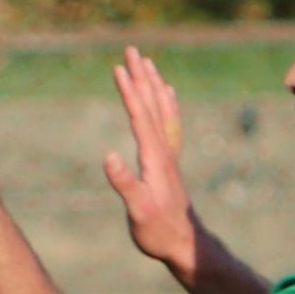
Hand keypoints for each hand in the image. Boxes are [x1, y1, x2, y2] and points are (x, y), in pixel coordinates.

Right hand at [103, 45, 193, 266]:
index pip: (140, 117)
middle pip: (153, 105)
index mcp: (154, 158)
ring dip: (154, 85)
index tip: (118, 68)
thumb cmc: (158, 230)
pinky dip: (167, 104)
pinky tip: (167, 95)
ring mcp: (169, 155)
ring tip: (147, 63)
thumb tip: (109, 155)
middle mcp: (164, 151)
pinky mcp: (169, 162)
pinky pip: (170, 124)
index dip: (129, 92)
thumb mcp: (137, 211)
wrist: (185, 243)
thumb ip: (125, 184)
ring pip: (163, 110)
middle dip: (142, 77)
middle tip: (132, 50)